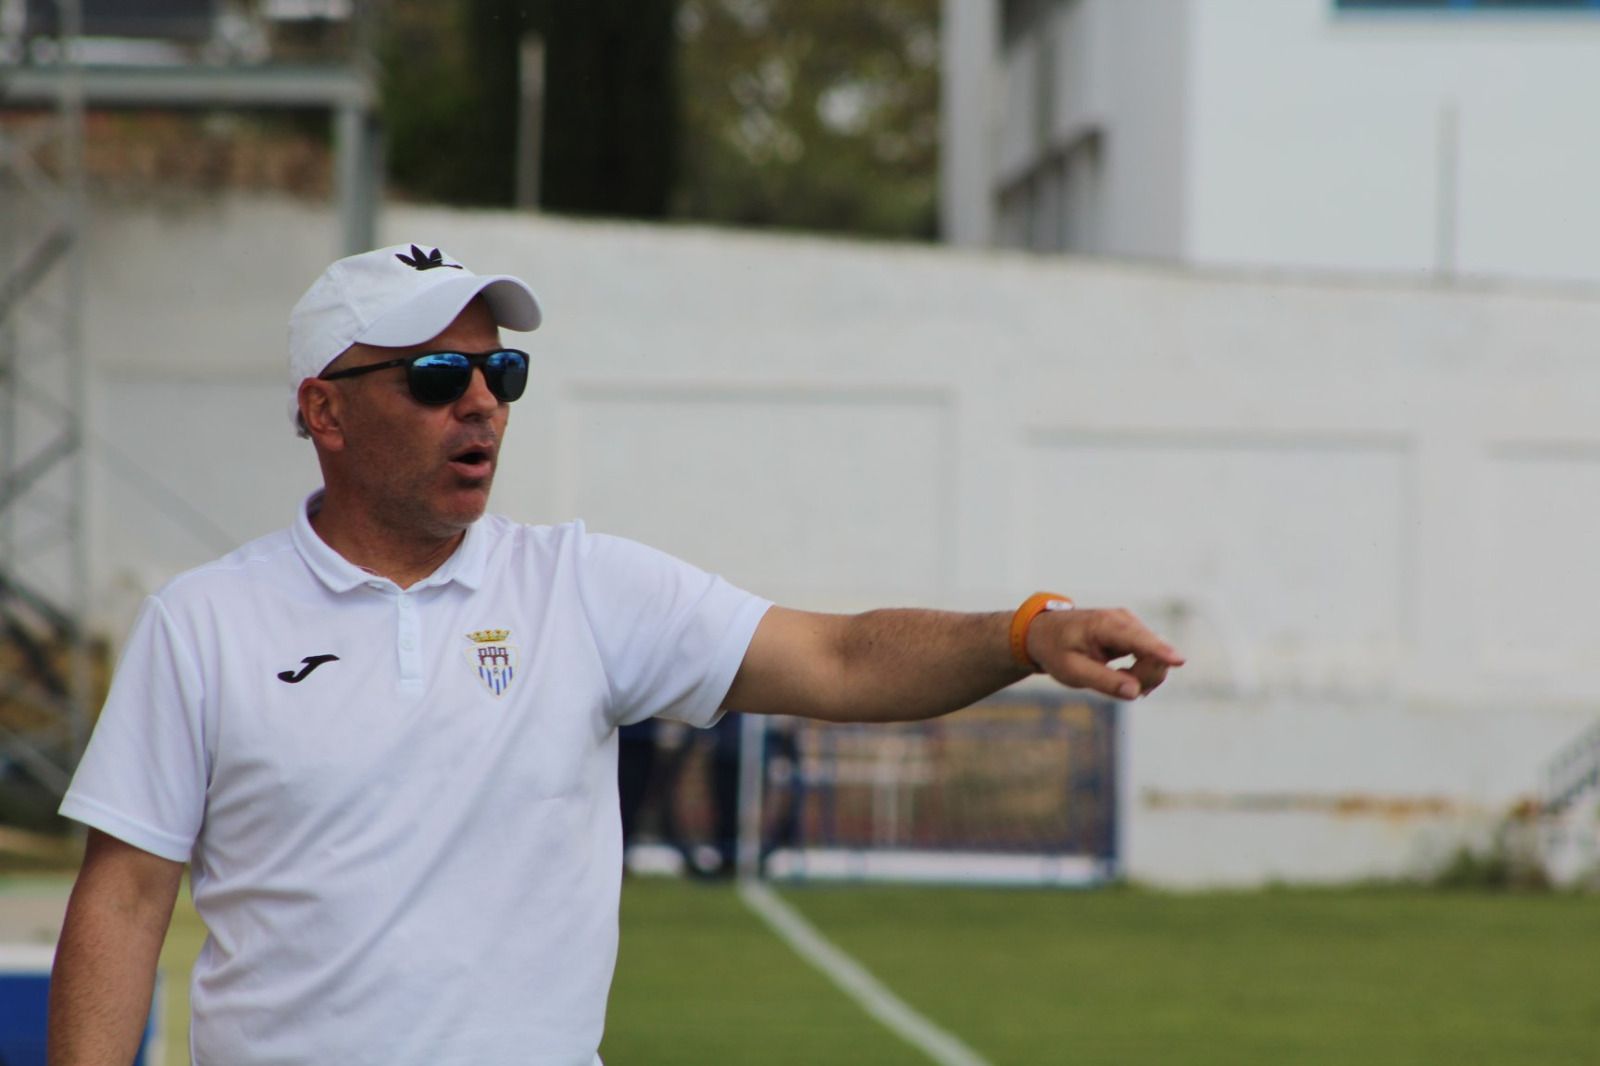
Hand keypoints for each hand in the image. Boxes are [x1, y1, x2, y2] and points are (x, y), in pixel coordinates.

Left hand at [1025, 607, 1184, 699]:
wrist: (1045, 632)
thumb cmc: (1055, 650)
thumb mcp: (1071, 671)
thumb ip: (1103, 681)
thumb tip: (1135, 692)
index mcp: (1104, 625)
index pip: (1138, 639)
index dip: (1160, 652)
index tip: (1180, 660)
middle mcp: (1123, 620)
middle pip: (1153, 653)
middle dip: (1143, 678)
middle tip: (1118, 688)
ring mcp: (1131, 626)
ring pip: (1156, 657)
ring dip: (1143, 677)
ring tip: (1115, 681)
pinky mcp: (1134, 634)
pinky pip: (1151, 657)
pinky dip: (1142, 673)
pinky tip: (1126, 680)